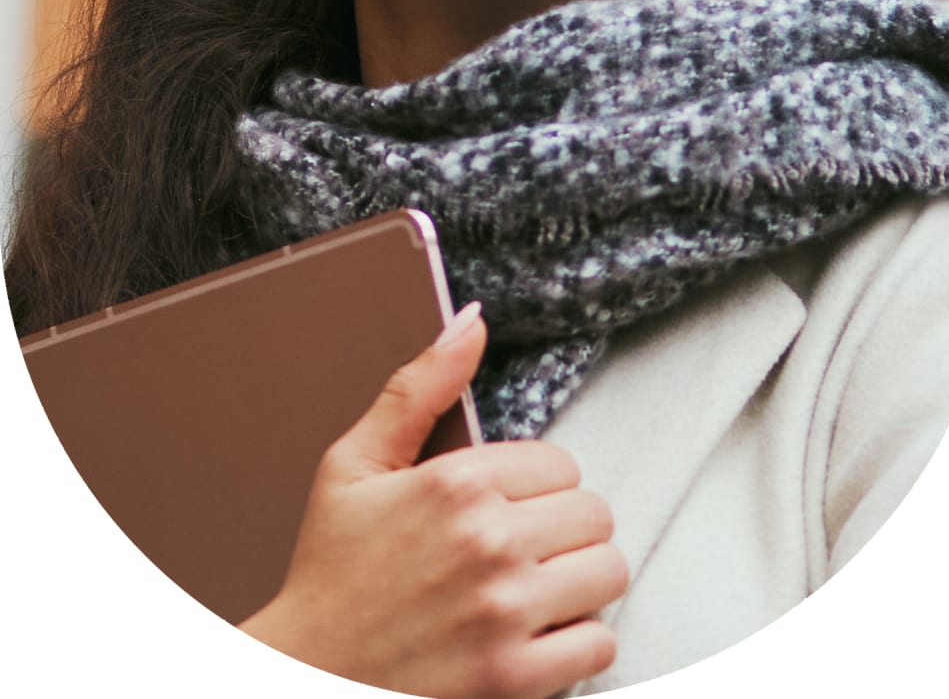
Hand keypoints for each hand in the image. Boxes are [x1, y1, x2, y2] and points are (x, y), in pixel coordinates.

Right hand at [240, 302, 627, 697]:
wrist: (305, 676)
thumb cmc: (331, 574)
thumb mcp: (355, 464)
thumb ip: (420, 386)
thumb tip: (471, 321)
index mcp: (456, 483)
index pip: (561, 464)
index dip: (534, 488)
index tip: (504, 507)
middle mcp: (489, 542)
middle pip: (593, 516)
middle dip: (562, 531)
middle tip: (519, 550)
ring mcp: (505, 613)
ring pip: (608, 573)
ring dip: (578, 583)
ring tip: (532, 590)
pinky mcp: (515, 677)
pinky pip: (599, 643)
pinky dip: (577, 642)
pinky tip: (535, 635)